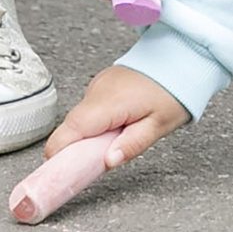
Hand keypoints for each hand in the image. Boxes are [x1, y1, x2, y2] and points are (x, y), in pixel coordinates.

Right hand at [44, 64, 189, 167]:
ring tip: (112, 143)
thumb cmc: (171, 93)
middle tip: (90, 166)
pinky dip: (94, 123)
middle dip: (75, 148)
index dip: (59, 151)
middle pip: (72, 126)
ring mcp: (97, 84)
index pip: (74, 128)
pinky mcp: (100, 83)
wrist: (177, 60)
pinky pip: (88, 109)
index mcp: (110, 102)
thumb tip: (109, 161)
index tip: (55, 170)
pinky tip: (114, 127)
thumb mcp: (158, 126)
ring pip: (79, 118)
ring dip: (87, 136)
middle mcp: (98, 90)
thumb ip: (132, 145)